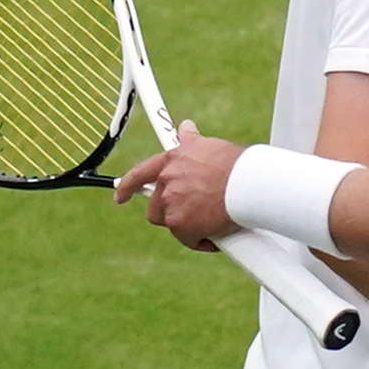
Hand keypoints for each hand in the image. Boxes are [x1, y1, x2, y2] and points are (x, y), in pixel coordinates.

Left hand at [111, 123, 242, 250]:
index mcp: (170, 160)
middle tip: (190, 216)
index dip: (127, 186)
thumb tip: (186, 126)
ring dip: (188, 226)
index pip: (140, 173)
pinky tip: (217, 236)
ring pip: (172, 223)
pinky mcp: (180, 224)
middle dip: (170, 213)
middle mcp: (166, 181)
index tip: (120, 195)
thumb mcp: (210, 147)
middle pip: (155, 206)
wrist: (249, 183)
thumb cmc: (237, 164)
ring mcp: (171, 203)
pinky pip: (188, 239)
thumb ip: (192, 142)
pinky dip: (202, 241)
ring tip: (210, 224)